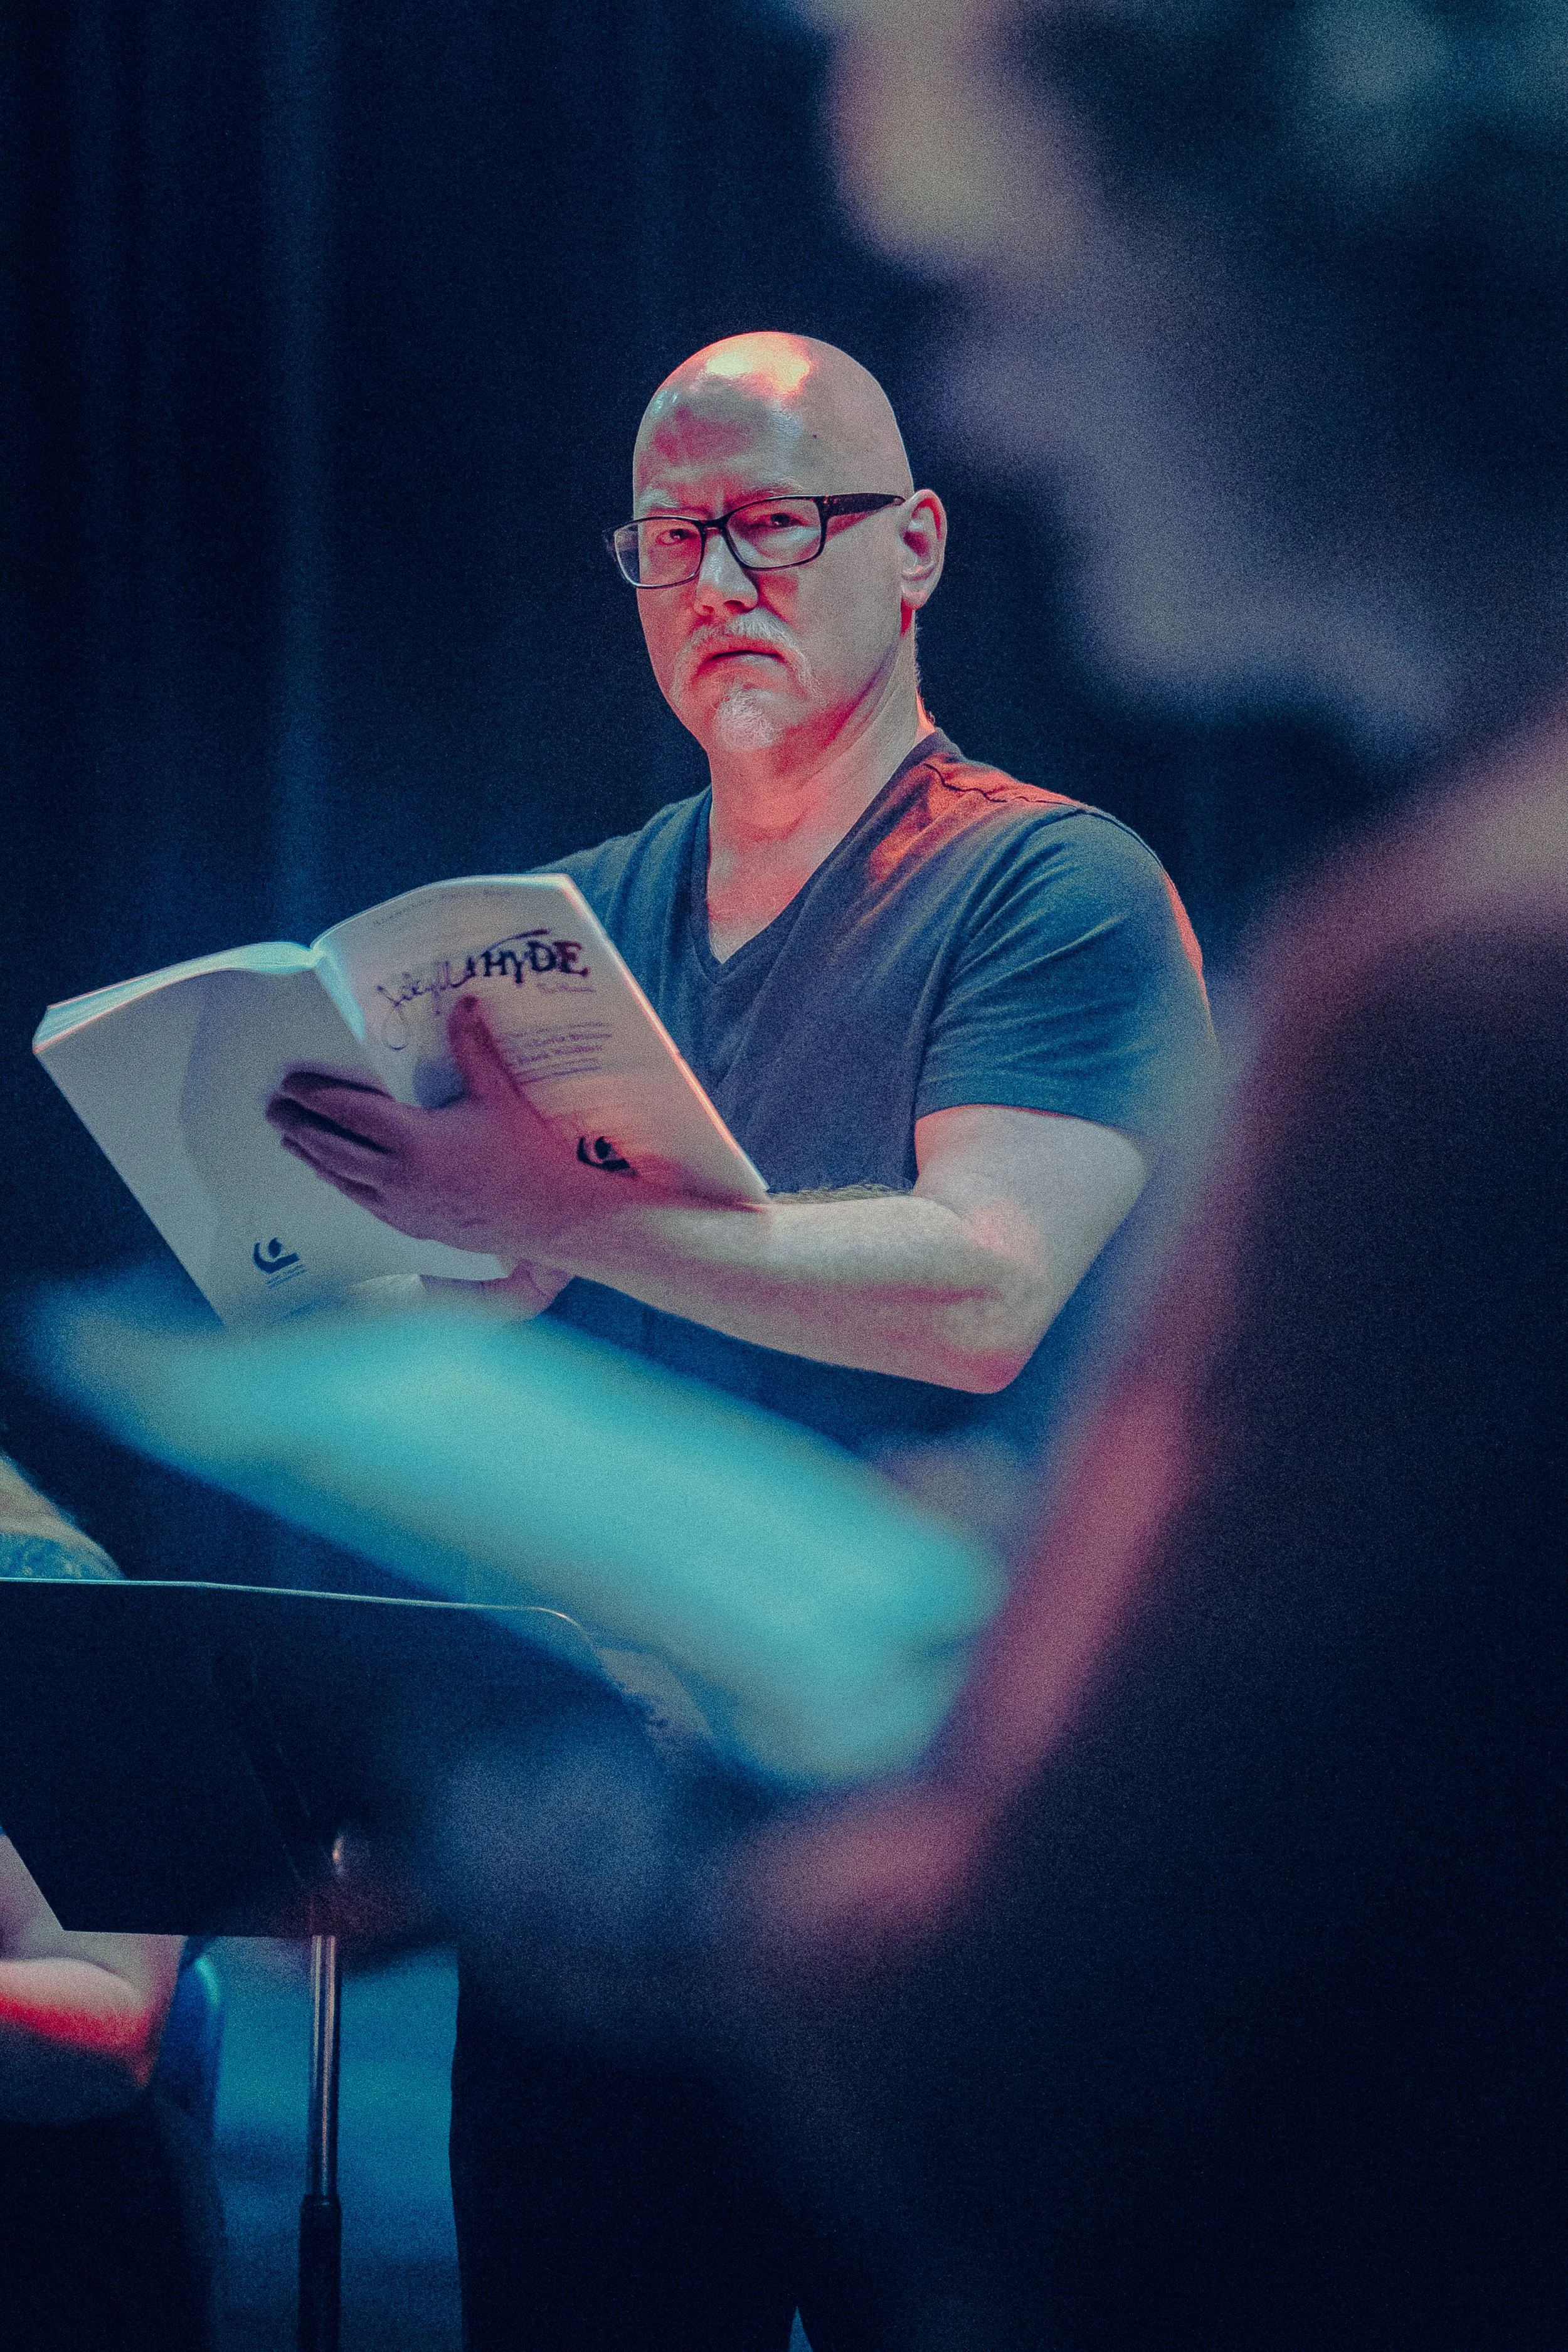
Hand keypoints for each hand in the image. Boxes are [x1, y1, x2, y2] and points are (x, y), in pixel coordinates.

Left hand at [266, 995, 620, 1264]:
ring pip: (340, 1178)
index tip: (289, 1083)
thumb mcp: (499, 1095)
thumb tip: (464, 1001)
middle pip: (331, 1146)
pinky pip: (362, 1201)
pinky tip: (333, 1175)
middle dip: (298, 1126)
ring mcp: (402, 1206)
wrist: (552, 1218)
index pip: (345, 1112)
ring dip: (312, 1157)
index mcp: (413, 1139)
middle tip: (274, 1108)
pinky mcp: (412, 1226)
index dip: (312, 1095)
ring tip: (290, 1140)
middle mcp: (397, 1176)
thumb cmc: (529, 1155)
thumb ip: (473, 1048)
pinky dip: (339, 1183)